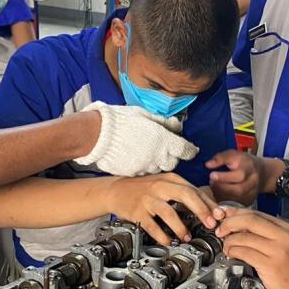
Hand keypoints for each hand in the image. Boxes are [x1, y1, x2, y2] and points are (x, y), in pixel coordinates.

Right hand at [76, 102, 198, 176]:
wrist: (98, 135)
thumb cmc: (121, 120)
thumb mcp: (145, 115)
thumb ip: (163, 122)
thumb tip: (175, 125)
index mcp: (163, 139)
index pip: (185, 149)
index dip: (190, 150)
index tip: (190, 150)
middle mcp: (157, 155)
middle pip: (174, 163)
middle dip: (172, 158)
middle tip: (167, 151)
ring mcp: (145, 167)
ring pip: (159, 169)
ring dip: (158, 164)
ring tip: (150, 155)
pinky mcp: (134, 174)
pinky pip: (144, 173)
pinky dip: (145, 168)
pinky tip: (138, 161)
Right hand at [107, 173, 217, 245]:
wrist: (117, 190)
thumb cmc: (146, 189)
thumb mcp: (166, 185)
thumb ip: (185, 194)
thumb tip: (209, 208)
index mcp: (171, 179)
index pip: (194, 190)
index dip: (209, 204)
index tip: (220, 215)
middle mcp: (160, 186)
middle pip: (185, 195)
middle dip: (201, 210)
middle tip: (211, 224)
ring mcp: (148, 199)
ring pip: (168, 211)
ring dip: (180, 226)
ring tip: (187, 237)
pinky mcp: (137, 212)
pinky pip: (151, 225)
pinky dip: (161, 235)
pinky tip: (168, 242)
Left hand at [206, 150, 276, 204]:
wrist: (262, 173)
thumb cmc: (245, 163)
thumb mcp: (234, 154)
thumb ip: (220, 158)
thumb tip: (208, 165)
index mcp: (249, 169)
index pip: (239, 175)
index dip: (224, 177)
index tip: (211, 175)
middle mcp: (252, 183)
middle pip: (237, 190)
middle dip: (220, 187)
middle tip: (211, 181)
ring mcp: (251, 194)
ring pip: (234, 199)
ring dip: (220, 194)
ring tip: (215, 185)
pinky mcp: (248, 202)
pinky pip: (233, 205)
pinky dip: (223, 199)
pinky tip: (220, 192)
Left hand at [215, 207, 288, 288]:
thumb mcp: (284, 245)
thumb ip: (265, 233)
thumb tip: (238, 223)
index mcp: (287, 229)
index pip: (256, 213)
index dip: (235, 212)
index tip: (223, 215)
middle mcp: (284, 236)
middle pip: (249, 220)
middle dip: (229, 223)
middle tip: (220, 230)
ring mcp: (277, 250)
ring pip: (243, 237)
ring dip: (229, 241)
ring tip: (227, 247)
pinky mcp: (269, 265)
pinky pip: (243, 252)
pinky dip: (233, 252)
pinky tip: (232, 255)